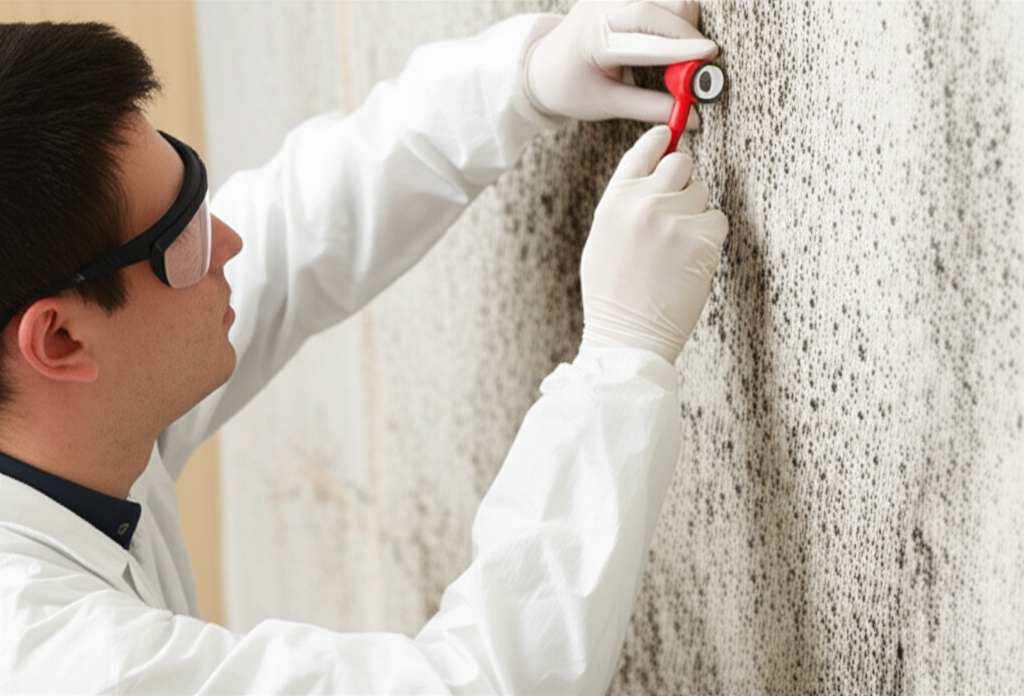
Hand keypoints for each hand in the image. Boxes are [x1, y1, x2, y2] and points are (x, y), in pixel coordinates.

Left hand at [525, 1, 718, 122]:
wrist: (541, 68)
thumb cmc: (571, 89)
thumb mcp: (607, 104)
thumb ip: (650, 107)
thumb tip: (692, 116)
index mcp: (594, 39)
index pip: (645, 39)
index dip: (681, 47)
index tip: (708, 57)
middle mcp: (601, 9)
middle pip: (658, 8)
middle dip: (687, 32)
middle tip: (706, 59)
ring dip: (682, 22)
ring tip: (685, 54)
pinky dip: (671, 17)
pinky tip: (671, 39)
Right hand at [580, 125, 726, 361]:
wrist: (628, 334)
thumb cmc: (613, 294)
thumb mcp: (603, 238)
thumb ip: (625, 203)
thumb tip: (649, 176)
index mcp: (615, 200)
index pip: (644, 150)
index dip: (661, 142)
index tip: (669, 137)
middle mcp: (644, 203)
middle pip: (682, 164)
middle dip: (683, 183)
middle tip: (676, 212)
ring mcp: (674, 220)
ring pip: (702, 193)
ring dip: (696, 214)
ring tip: (677, 248)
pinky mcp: (701, 240)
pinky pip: (717, 220)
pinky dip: (710, 238)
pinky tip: (691, 260)